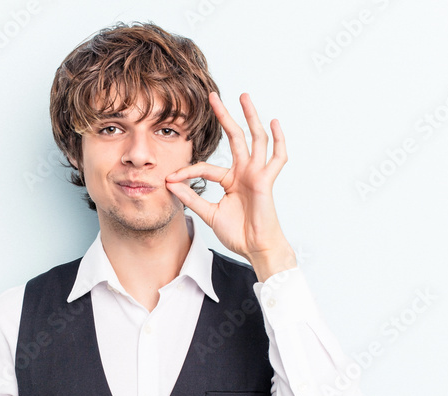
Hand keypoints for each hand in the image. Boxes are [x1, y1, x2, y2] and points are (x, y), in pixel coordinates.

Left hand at [165, 91, 295, 280]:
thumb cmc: (238, 233)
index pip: (206, 168)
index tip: (169, 179)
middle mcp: (245, 172)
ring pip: (255, 139)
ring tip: (243, 96)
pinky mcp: (266, 181)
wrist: (255, 248)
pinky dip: (278, 140)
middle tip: (213, 96)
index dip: (187, 172)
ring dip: (250, 117)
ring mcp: (256, 174)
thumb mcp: (209, 213)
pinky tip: (274, 122)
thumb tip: (170, 184)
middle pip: (234, 137)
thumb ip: (191, 198)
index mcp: (231, 180)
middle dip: (224, 116)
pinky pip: (277, 158)